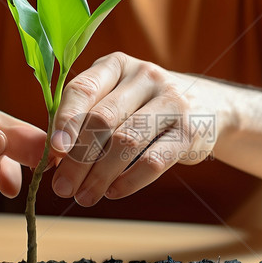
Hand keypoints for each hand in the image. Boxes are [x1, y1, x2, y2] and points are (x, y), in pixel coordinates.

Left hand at [50, 52, 225, 205]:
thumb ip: (86, 119)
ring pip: (127, 141)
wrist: (208, 106)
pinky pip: (154, 161)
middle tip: (62, 187)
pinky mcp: (190, 131)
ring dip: (100, 174)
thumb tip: (53, 156)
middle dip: (78, 158)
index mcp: (117, 65)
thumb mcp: (116, 97)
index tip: (53, 150)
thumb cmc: (145, 106)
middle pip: (103, 119)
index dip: (65, 121)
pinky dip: (129, 181)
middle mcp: (145, 76)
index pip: (83, 89)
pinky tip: (113, 191)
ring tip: (85, 197)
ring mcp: (171, 102)